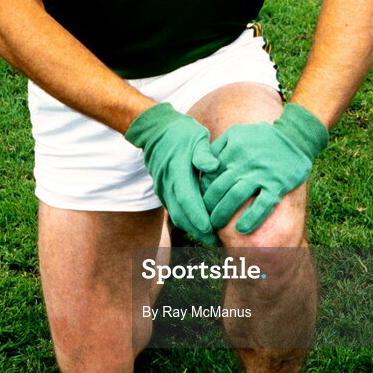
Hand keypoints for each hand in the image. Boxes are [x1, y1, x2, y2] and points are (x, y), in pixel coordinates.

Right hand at [125, 102, 220, 244]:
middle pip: (180, 213)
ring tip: (210, 237)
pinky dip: (186, 220)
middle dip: (197, 230)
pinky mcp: (163, 190)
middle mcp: (167, 183)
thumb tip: (214, 167)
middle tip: (216, 242)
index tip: (210, 229)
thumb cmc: (182, 133)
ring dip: (191, 228)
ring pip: (176, 214)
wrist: (156, 130)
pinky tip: (199, 224)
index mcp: (177, 170)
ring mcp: (163, 188)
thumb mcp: (197, 137)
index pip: (186, 198)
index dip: (197, 216)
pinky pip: (174, 209)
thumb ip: (204, 154)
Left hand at [202, 103, 328, 233]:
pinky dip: (251, 219)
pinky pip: (262, 205)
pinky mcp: (277, 184)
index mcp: (232, 149)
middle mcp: (244, 162)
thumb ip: (218, 147)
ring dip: (223, 214)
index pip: (210, 174)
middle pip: (219, 188)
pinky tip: (242, 229)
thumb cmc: (261, 137)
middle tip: (206, 218)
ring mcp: (261, 174)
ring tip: (217, 225)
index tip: (202, 201)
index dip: (203, 190)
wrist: (296, 137)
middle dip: (209, 206)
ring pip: (236, 197)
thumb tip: (203, 168)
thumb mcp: (236, 133)